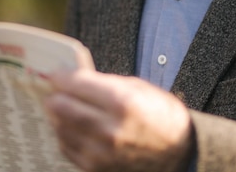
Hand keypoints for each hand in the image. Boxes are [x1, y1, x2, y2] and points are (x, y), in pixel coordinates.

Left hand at [44, 69, 193, 171]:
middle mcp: (109, 129)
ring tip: (63, 107)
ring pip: (60, 128)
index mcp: (122, 102)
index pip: (74, 84)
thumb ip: (105, 83)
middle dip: (55, 95)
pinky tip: (72, 126)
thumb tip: (75, 79)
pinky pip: (67, 147)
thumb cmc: (161, 116)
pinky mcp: (96, 169)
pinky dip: (65, 134)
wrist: (181, 153)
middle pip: (60, 107)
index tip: (55, 74)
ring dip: (57, 115)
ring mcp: (101, 152)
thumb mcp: (138, 88)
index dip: (60, 76)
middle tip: (55, 90)